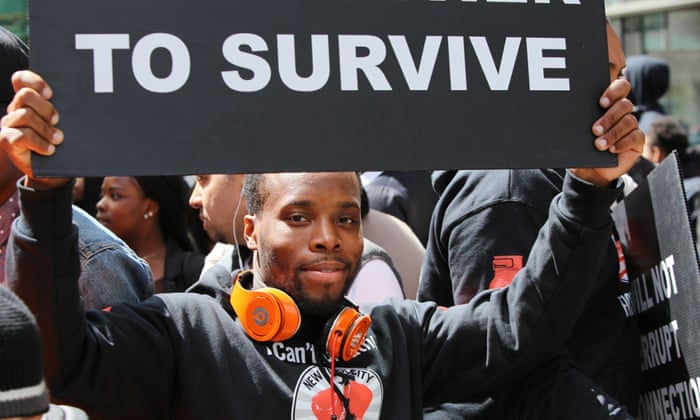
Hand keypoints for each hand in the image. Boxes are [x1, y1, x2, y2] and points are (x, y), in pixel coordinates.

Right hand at [0, 70, 68, 189]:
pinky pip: (22, 135)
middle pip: (25, 95)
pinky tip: (50, 150)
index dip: (35, 82)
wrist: (53, 168)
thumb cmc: (62, 142)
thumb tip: (90, 100)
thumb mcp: (66, 124)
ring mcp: (10, 124)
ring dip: (45, 128)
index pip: (21, 79)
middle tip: (57, 120)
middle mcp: (16, 109)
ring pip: (25, 115)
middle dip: (45, 107)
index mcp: (29, 100)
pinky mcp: (7, 140)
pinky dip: (39, 142)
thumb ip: (68, 110)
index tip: (51, 94)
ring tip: (59, 138)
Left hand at [570, 78, 643, 186]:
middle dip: (610, 117)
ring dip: (613, 133)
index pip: (620, 87)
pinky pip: (636, 136)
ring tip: (599, 145)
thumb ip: (580, 120)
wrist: (590, 169)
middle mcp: (622, 112)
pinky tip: (612, 150)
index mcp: (608, 104)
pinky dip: (623, 143)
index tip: (601, 103)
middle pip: (625, 104)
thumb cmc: (583, 147)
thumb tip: (569, 112)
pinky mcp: (637, 140)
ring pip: (629, 121)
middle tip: (595, 129)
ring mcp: (631, 125)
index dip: (614, 91)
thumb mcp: (579, 133)